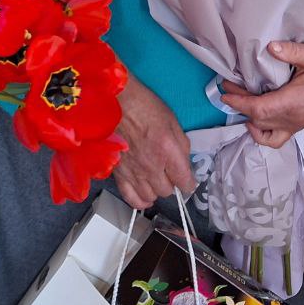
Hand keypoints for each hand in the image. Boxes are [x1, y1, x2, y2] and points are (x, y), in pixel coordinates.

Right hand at [113, 76, 195, 209]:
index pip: (185, 181)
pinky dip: (140, 201)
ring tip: (156, 181)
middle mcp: (151, 166)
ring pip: (151, 197)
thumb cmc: (143, 106)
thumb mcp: (172, 121)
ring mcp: (134, 172)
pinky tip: (145, 196)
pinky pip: (131, 198)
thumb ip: (182, 145)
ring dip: (156, 190)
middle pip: (167, 191)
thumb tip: (184, 163)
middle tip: (170, 174)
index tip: (188, 180)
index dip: (189, 182)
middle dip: (172, 184)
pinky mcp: (119, 174)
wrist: (115, 103)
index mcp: (168, 151)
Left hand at [219, 41, 303, 148]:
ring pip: (264, 133)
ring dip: (248, 119)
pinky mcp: (297, 125)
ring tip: (239, 102)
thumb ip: (291, 52)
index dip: (240, 102)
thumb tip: (270, 48)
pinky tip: (254, 120)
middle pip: (258, 119)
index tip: (225, 92)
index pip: (260, 109)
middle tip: (227, 85)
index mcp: (296, 101)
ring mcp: (296, 125)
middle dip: (239, 104)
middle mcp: (294, 118)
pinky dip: (260, 134)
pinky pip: (275, 140)